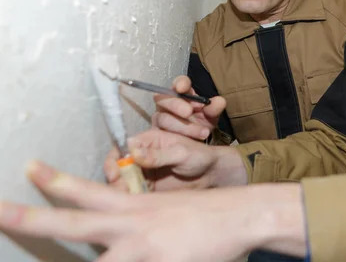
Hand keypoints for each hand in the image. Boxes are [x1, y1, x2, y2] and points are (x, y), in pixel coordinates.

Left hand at [0, 161, 306, 261]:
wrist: (242, 215)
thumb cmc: (206, 213)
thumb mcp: (165, 210)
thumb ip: (136, 222)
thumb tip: (112, 239)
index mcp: (133, 206)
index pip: (86, 190)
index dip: (54, 180)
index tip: (29, 168)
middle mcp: (131, 224)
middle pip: (74, 222)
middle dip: (30, 218)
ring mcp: (143, 249)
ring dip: (73, 258)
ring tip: (28, 235)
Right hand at [104, 129, 247, 191]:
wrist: (211, 174)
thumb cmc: (199, 156)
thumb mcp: (180, 153)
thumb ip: (158, 155)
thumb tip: (133, 152)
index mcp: (148, 140)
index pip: (122, 147)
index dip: (114, 160)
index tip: (115, 173)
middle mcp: (141, 156)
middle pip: (118, 167)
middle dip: (115, 178)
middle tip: (120, 189)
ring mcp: (143, 173)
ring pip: (123, 182)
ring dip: (121, 191)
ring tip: (128, 197)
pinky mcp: (148, 188)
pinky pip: (133, 193)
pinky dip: (130, 199)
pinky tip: (134, 204)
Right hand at [153, 75, 225, 140]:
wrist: (197, 141)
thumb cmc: (201, 123)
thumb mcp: (211, 116)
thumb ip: (214, 108)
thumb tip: (220, 101)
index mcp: (182, 94)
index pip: (178, 83)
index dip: (179, 83)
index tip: (183, 87)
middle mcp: (168, 103)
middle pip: (164, 99)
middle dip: (176, 105)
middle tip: (188, 112)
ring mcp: (160, 118)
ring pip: (163, 118)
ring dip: (182, 125)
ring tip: (201, 132)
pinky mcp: (156, 133)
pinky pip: (160, 134)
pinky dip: (175, 137)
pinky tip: (188, 141)